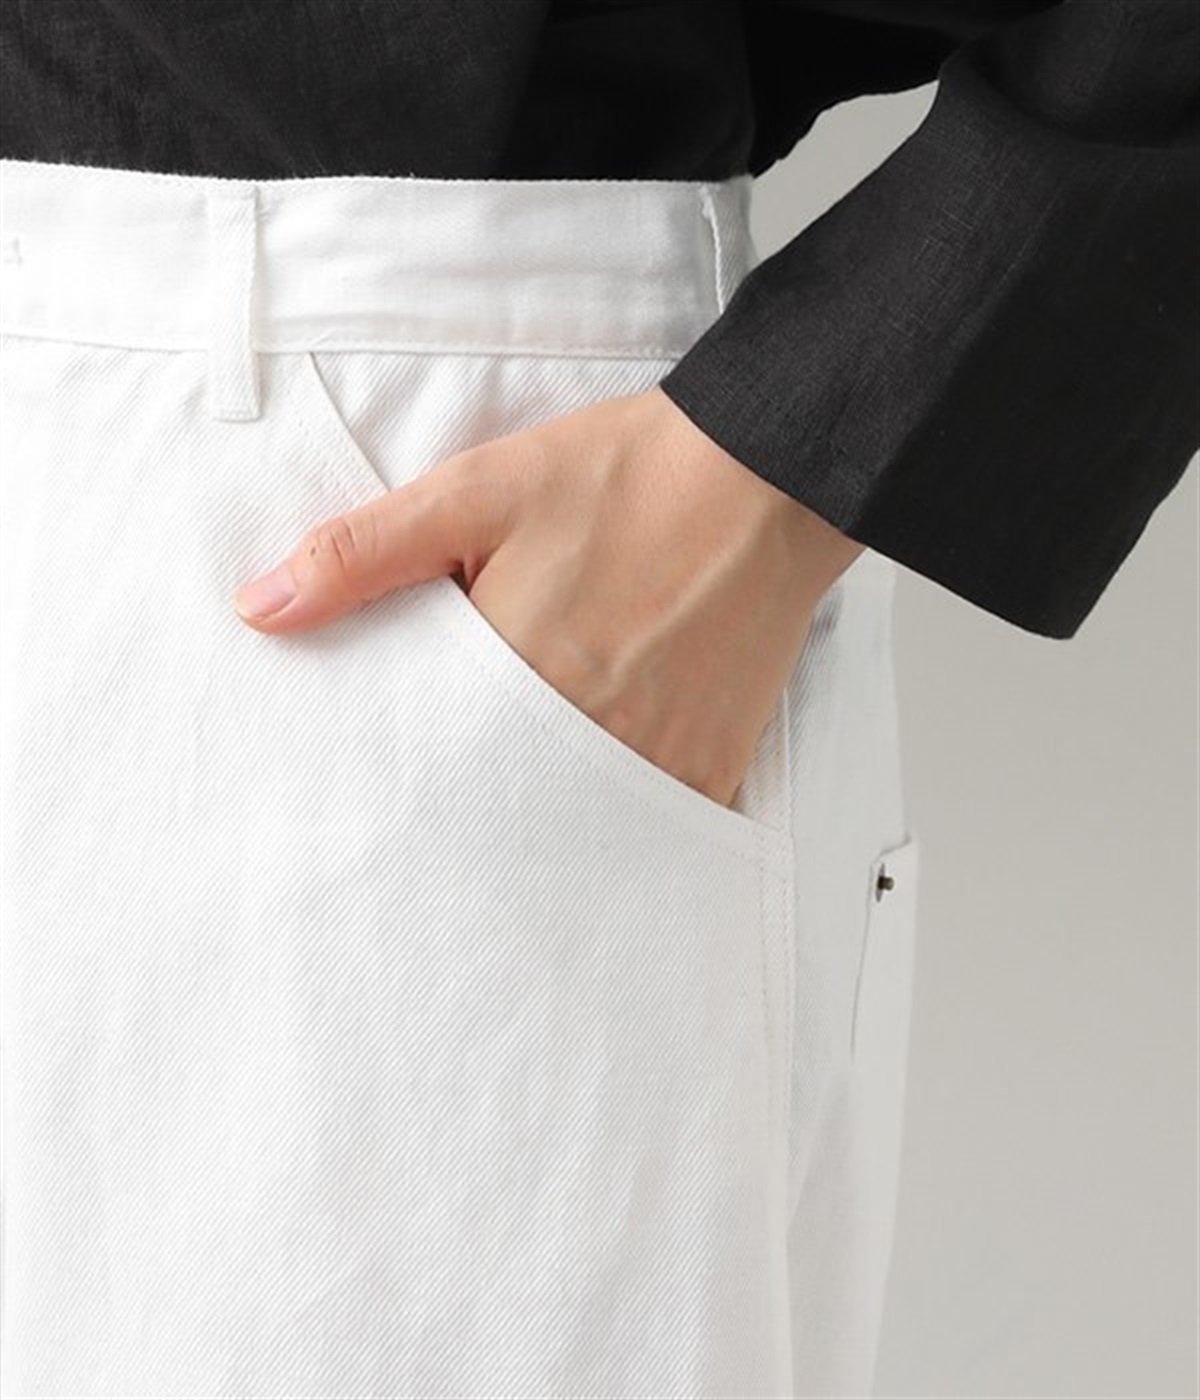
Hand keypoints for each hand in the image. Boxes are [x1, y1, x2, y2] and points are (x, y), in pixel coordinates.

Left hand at [233, 387, 864, 809]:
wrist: (762, 476)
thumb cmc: (623, 478)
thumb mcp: (476, 491)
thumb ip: (363, 554)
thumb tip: (261, 609)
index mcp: (516, 675)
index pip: (424, 765)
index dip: (398, 772)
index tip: (380, 784)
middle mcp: (588, 734)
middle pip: (495, 809)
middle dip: (463, 807)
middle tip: (439, 807)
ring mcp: (657, 759)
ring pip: (569, 827)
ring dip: (537, 817)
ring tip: (519, 797)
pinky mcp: (711, 765)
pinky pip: (647, 824)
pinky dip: (613, 818)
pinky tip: (592, 795)